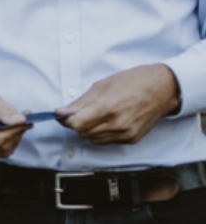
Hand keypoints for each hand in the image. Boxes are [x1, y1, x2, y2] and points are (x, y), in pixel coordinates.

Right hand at [0, 81, 28, 157]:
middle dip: (17, 132)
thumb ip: (3, 109)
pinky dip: (9, 140)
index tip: (27, 119)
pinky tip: (9, 128)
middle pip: (2, 146)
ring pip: (4, 150)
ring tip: (17, 121)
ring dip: (15, 136)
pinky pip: (1, 151)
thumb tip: (21, 121)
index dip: (14, 131)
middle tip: (25, 117)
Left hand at [56, 63, 180, 144]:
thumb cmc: (134, 82)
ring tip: (95, 114)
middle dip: (76, 123)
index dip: (65, 120)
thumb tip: (63, 112)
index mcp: (107, 108)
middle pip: (83, 132)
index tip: (61, 114)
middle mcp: (117, 124)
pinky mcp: (132, 139)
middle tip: (78, 112)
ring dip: (88, 129)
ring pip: (94, 139)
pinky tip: (107, 120)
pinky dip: (101, 133)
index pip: (76, 124)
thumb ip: (81, 102)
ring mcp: (126, 134)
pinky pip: (107, 141)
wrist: (162, 89)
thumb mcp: (102, 86)